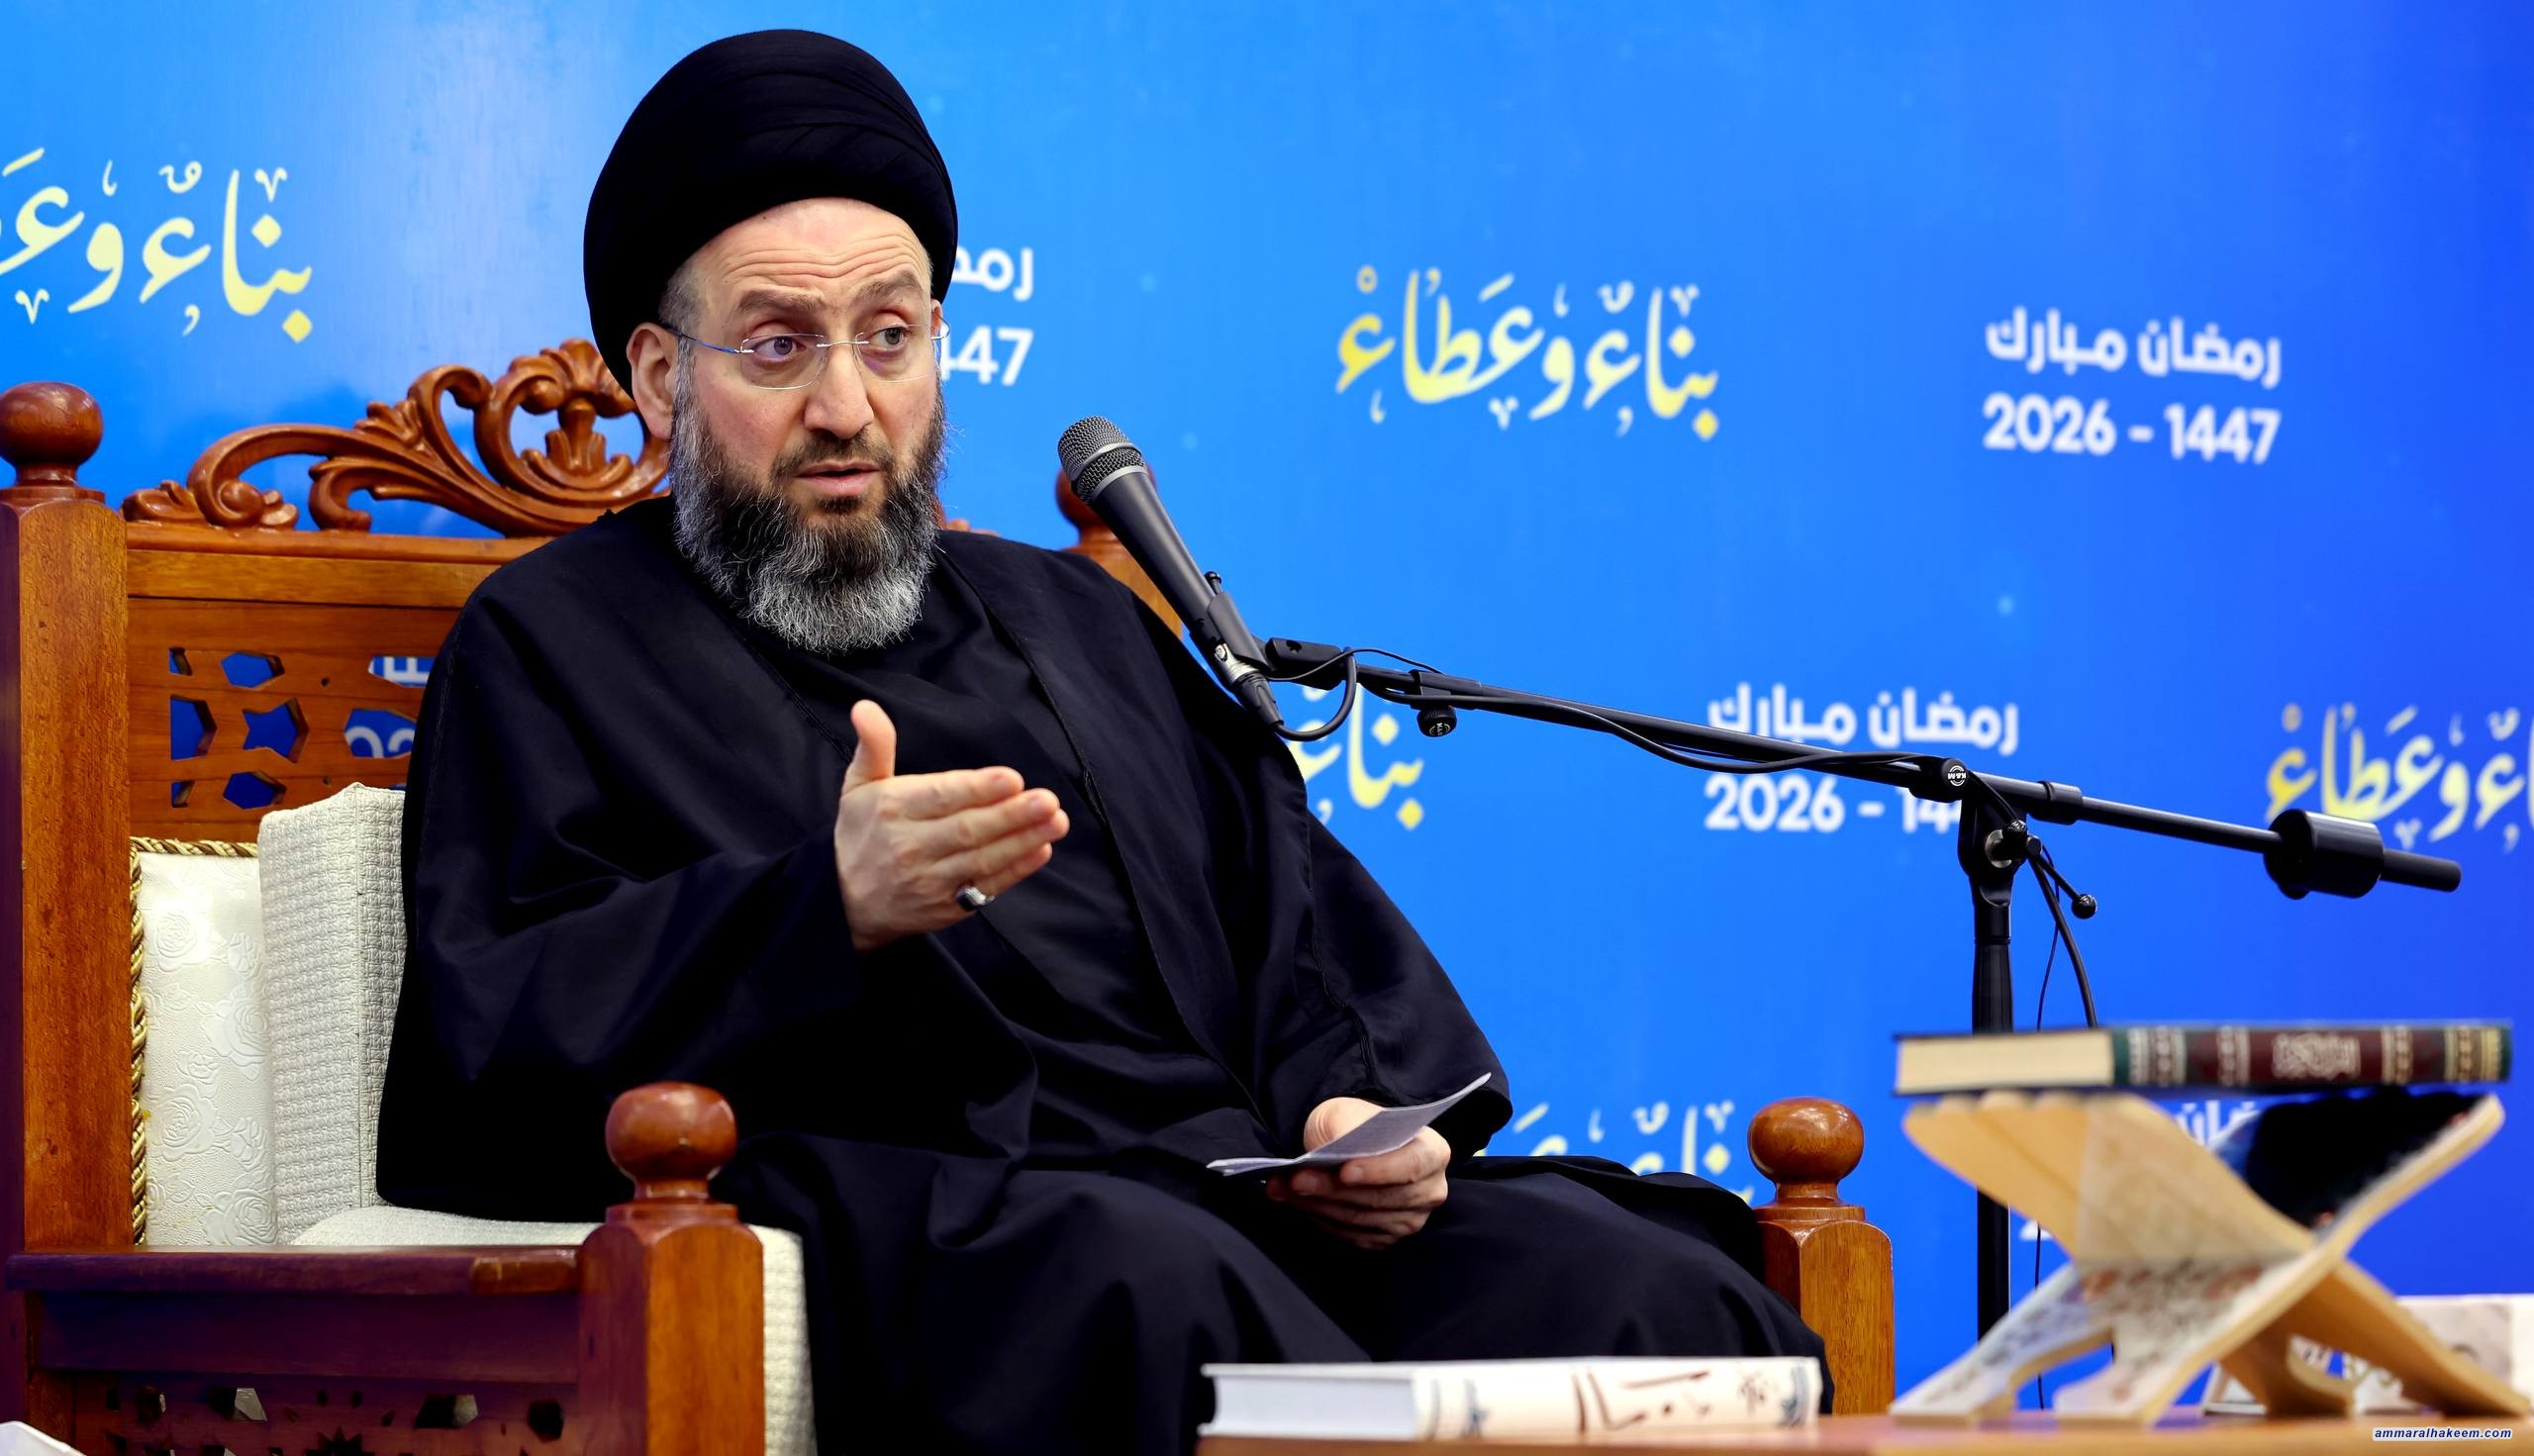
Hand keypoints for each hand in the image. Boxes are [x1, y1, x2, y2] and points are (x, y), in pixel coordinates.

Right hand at [833, 700, 1068, 951]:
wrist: (844, 904)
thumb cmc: (860, 834)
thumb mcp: (858, 785)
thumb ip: (874, 745)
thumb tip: (865, 706)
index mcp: (892, 810)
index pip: (940, 797)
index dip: (977, 789)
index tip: (1012, 778)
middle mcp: (910, 846)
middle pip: (968, 830)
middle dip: (1011, 815)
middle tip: (1048, 800)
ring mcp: (930, 880)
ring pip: (983, 859)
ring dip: (1023, 840)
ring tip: (1056, 821)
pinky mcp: (947, 907)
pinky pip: (986, 888)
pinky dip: (1017, 870)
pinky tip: (1042, 850)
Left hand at [1265, 1096, 1449, 1250]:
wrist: (1349, 1146)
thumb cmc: (1355, 1125)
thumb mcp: (1347, 1112)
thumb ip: (1347, 1125)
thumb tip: (1339, 1146)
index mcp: (1433, 1153)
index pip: (1410, 1166)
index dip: (1377, 1171)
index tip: (1344, 1170)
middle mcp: (1428, 1192)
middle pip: (1380, 1199)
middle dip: (1332, 1189)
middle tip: (1296, 1178)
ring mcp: (1408, 1220)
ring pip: (1359, 1219)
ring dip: (1317, 1205)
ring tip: (1283, 1188)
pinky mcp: (1383, 1239)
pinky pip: (1349, 1235)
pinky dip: (1319, 1219)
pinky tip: (1295, 1202)